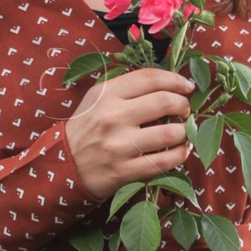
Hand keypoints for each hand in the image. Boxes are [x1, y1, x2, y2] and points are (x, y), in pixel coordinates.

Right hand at [67, 67, 193, 198]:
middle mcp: (113, 117)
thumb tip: (168, 84)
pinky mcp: (125, 171)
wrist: (63, 164)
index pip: (151, 78)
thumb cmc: (87, 127)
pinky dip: (181, 154)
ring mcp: (120, 146)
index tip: (187, 86)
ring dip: (185, 131)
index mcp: (107, 94)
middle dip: (184, 105)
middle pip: (165, 102)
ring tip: (184, 131)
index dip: (176, 80)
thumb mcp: (97, 98)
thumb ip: (127, 88)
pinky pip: (165, 161)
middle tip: (185, 110)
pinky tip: (181, 150)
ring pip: (170, 133)